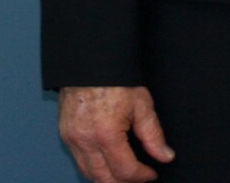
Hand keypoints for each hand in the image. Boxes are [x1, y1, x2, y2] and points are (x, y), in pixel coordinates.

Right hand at [57, 85, 173, 182]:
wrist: (89, 59)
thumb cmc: (114, 77)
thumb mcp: (141, 104)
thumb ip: (153, 135)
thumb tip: (165, 155)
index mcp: (106, 134)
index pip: (125, 171)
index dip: (142, 176)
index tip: (151, 173)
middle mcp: (85, 140)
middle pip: (104, 179)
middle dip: (123, 182)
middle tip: (137, 177)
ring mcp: (72, 138)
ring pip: (88, 173)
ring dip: (106, 178)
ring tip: (123, 172)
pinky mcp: (65, 133)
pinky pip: (79, 160)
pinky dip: (93, 166)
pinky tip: (106, 161)